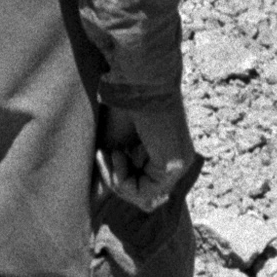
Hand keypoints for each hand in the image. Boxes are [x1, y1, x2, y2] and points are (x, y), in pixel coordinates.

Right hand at [96, 91, 196, 211]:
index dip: (117, 176)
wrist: (136, 80)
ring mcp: (179, 164)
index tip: (101, 153)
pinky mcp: (174, 165)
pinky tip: (117, 154)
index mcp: (168, 152)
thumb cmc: (123, 103)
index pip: (143, 184)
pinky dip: (122, 179)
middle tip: (103, 155)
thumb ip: (114, 166)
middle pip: (144, 195)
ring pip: (143, 196)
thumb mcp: (115, 141)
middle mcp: (178, 160)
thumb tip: (97, 193)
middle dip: (115, 180)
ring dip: (116, 179)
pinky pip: (144, 193)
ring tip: (110, 153)